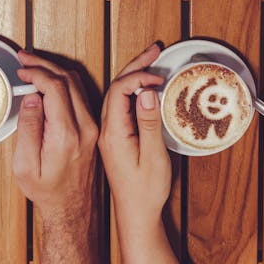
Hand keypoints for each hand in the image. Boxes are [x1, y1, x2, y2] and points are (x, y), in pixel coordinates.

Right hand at [12, 51, 97, 226]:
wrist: (73, 210)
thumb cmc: (47, 193)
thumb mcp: (25, 166)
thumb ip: (28, 128)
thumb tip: (33, 97)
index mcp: (67, 135)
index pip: (55, 87)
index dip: (36, 72)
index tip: (21, 69)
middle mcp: (85, 128)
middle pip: (68, 80)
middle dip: (44, 64)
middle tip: (24, 58)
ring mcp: (93, 128)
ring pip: (77, 86)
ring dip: (55, 71)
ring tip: (33, 67)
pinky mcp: (94, 130)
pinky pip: (81, 97)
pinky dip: (64, 84)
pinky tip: (49, 83)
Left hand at [99, 43, 169, 228]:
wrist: (133, 214)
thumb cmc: (144, 192)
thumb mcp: (153, 158)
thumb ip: (149, 124)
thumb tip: (145, 93)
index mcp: (112, 133)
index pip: (118, 91)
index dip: (138, 76)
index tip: (158, 76)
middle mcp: (105, 130)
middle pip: (115, 87)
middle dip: (134, 65)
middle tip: (154, 49)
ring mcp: (108, 133)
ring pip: (115, 94)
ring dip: (132, 74)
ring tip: (150, 60)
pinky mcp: (113, 138)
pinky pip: (118, 105)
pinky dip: (131, 90)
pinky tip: (142, 86)